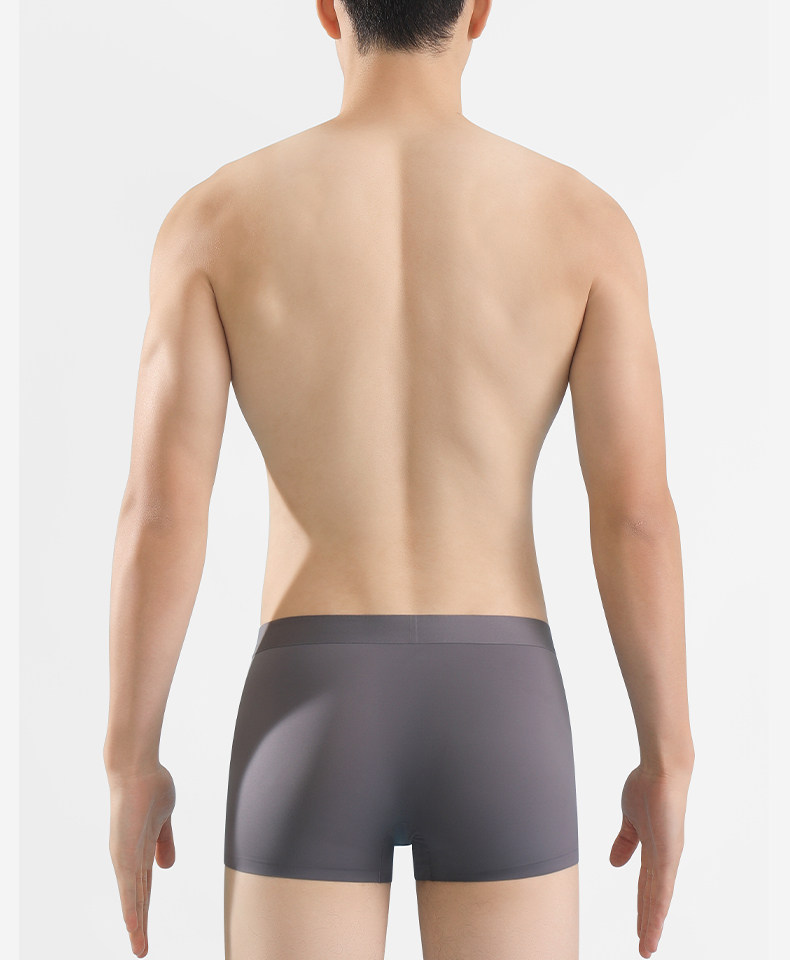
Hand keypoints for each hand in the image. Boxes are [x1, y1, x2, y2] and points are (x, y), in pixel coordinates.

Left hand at [106, 762, 176, 956]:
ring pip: (132, 898)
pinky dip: (131, 908)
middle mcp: (128, 858)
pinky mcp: (124, 853)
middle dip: (140, 925)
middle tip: (141, 949)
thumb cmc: (151, 786)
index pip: (144, 886)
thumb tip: (166, 868)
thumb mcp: (164, 819)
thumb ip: (164, 842)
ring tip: (139, 947)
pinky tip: (133, 925)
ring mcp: (125, 857)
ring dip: (136, 924)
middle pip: (137, 898)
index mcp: (140, 850)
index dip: (146, 908)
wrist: (138, 768)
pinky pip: (128, 887)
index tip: (145, 929)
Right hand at [609, 763, 690, 957]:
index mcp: (653, 849)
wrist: (661, 769)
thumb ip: (624, 842)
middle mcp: (664, 858)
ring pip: (660, 899)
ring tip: (648, 946)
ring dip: (653, 923)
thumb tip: (615, 864)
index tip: (639, 927)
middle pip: (654, 898)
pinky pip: (664, 887)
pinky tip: (656, 924)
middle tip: (645, 948)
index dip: (642, 907)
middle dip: (648, 923)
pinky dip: (659, 907)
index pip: (646, 885)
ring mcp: (668, 856)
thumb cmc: (647, 786)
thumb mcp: (629, 819)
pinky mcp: (669, 852)